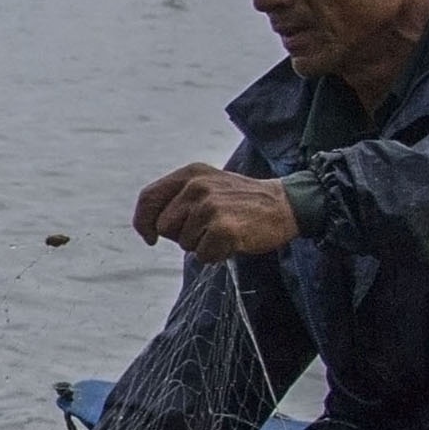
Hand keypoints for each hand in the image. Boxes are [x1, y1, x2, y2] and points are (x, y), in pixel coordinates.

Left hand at [132, 162, 298, 262]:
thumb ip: (179, 198)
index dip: (143, 221)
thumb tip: (150, 226)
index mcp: (190, 174)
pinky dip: (216, 255)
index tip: (149, 237)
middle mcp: (197, 186)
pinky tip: (233, 241)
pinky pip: (203, 255)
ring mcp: (210, 206)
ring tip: (225, 231)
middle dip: (182, 235)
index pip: (148, 198)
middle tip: (209, 228)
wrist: (285, 205)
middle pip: (164, 227)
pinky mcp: (223, 228)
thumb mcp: (209, 185)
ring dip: (202, 245)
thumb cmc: (242, 201)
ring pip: (184, 243)